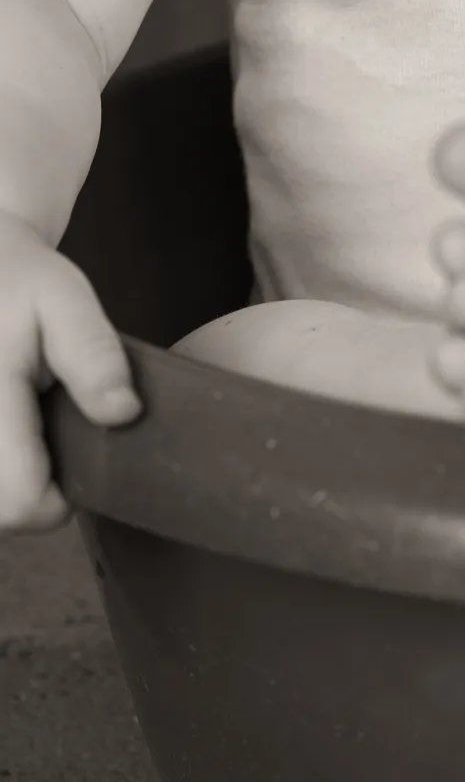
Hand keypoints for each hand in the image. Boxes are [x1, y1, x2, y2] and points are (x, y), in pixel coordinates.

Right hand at [0, 210, 140, 531]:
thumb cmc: (22, 282)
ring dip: (11, 477)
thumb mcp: (66, 299)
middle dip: (33, 489)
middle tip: (53, 433)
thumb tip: (123, 413)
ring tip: (28, 426)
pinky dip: (1, 464)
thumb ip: (92, 355)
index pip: (20, 500)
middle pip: (0, 511)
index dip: (59, 498)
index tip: (81, 456)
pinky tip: (11, 429)